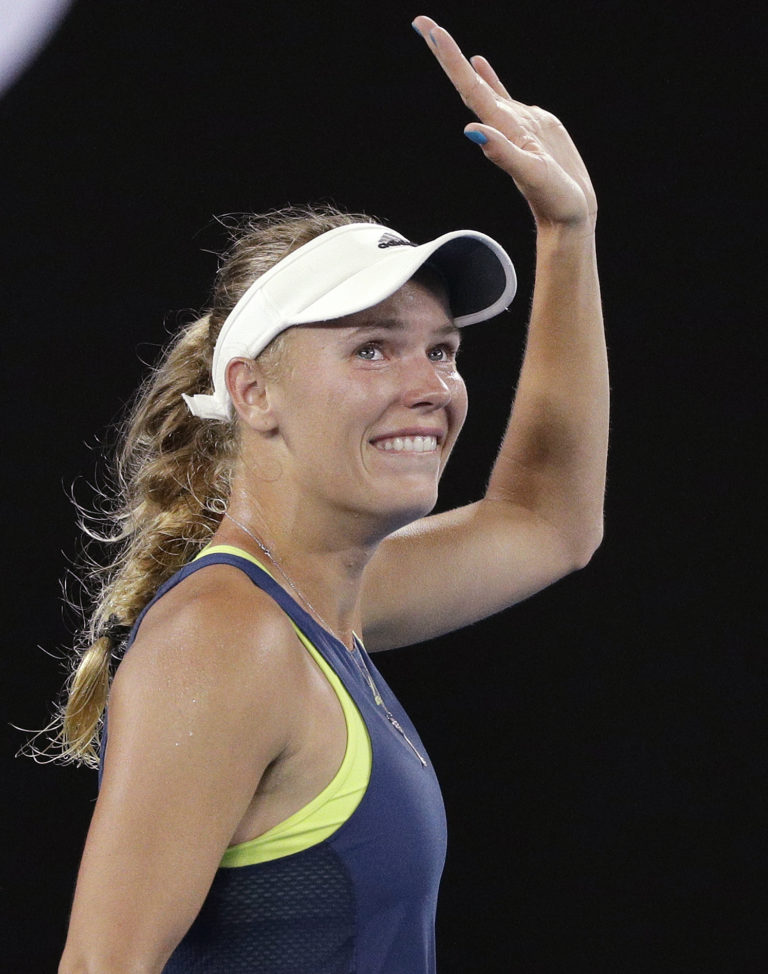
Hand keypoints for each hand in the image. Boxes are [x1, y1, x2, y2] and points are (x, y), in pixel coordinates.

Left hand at [412, 15, 596, 229]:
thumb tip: (471, 130)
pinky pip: (503, 95)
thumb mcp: (531, 175)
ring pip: (482, 86)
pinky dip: (488, 78)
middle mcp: (502, 123)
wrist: (569, 218)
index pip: (469, 88)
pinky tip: (478, 63)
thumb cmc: (554, 201)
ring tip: (439, 36)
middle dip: (444, 53)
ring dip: (459, 63)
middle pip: (468, 82)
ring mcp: (515, 123)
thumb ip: (502, 153)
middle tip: (421, 23)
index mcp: (500, 129)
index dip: (450, 60)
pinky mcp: (530, 127)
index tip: (430, 31)